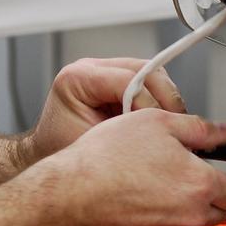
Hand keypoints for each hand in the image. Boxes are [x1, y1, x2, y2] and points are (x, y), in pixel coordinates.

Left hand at [18, 58, 186, 166]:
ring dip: (166, 100)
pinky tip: (160, 123)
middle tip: (174, 126)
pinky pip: (151, 84)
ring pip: (154, 74)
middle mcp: (93, 68)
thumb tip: (159, 125)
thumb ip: (123, 130)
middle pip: (147, 70)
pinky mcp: (120, 81)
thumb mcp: (93, 144)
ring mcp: (107, 71)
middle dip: (166, 99)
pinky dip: (161, 102)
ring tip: (167, 126)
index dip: (150, 104)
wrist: (51, 157)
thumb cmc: (63, 152)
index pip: (129, 79)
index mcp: (78, 78)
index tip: (160, 129)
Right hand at [29, 108, 225, 225]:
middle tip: (197, 171)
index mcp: (201, 185)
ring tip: (163, 176)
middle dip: (217, 193)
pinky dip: (164, 213)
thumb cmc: (107, 158)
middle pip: (222, 210)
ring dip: (189, 203)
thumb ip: (200, 128)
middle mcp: (191, 215)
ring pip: (194, 219)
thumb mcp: (157, 123)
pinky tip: (143, 192)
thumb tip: (225, 132)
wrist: (69, 197)